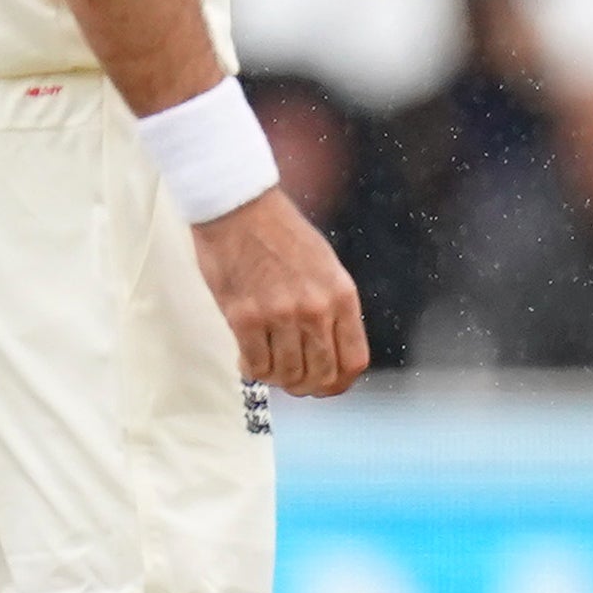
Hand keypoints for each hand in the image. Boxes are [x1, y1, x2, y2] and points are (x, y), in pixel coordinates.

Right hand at [193, 187, 369, 398]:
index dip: (338, 383)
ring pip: (286, 375)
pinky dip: (251, 369)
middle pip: (321, 376)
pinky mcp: (245, 317)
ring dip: (275, 377)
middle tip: (289, 378)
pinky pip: (256, 365)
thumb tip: (328, 353)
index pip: (354, 361)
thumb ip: (331, 308)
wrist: (238, 206)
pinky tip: (246, 357)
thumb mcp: (324, 266)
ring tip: (265, 362)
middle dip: (305, 386)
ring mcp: (281, 314)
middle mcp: (316, 308)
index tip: (323, 384)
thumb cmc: (279, 234)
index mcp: (342, 295)